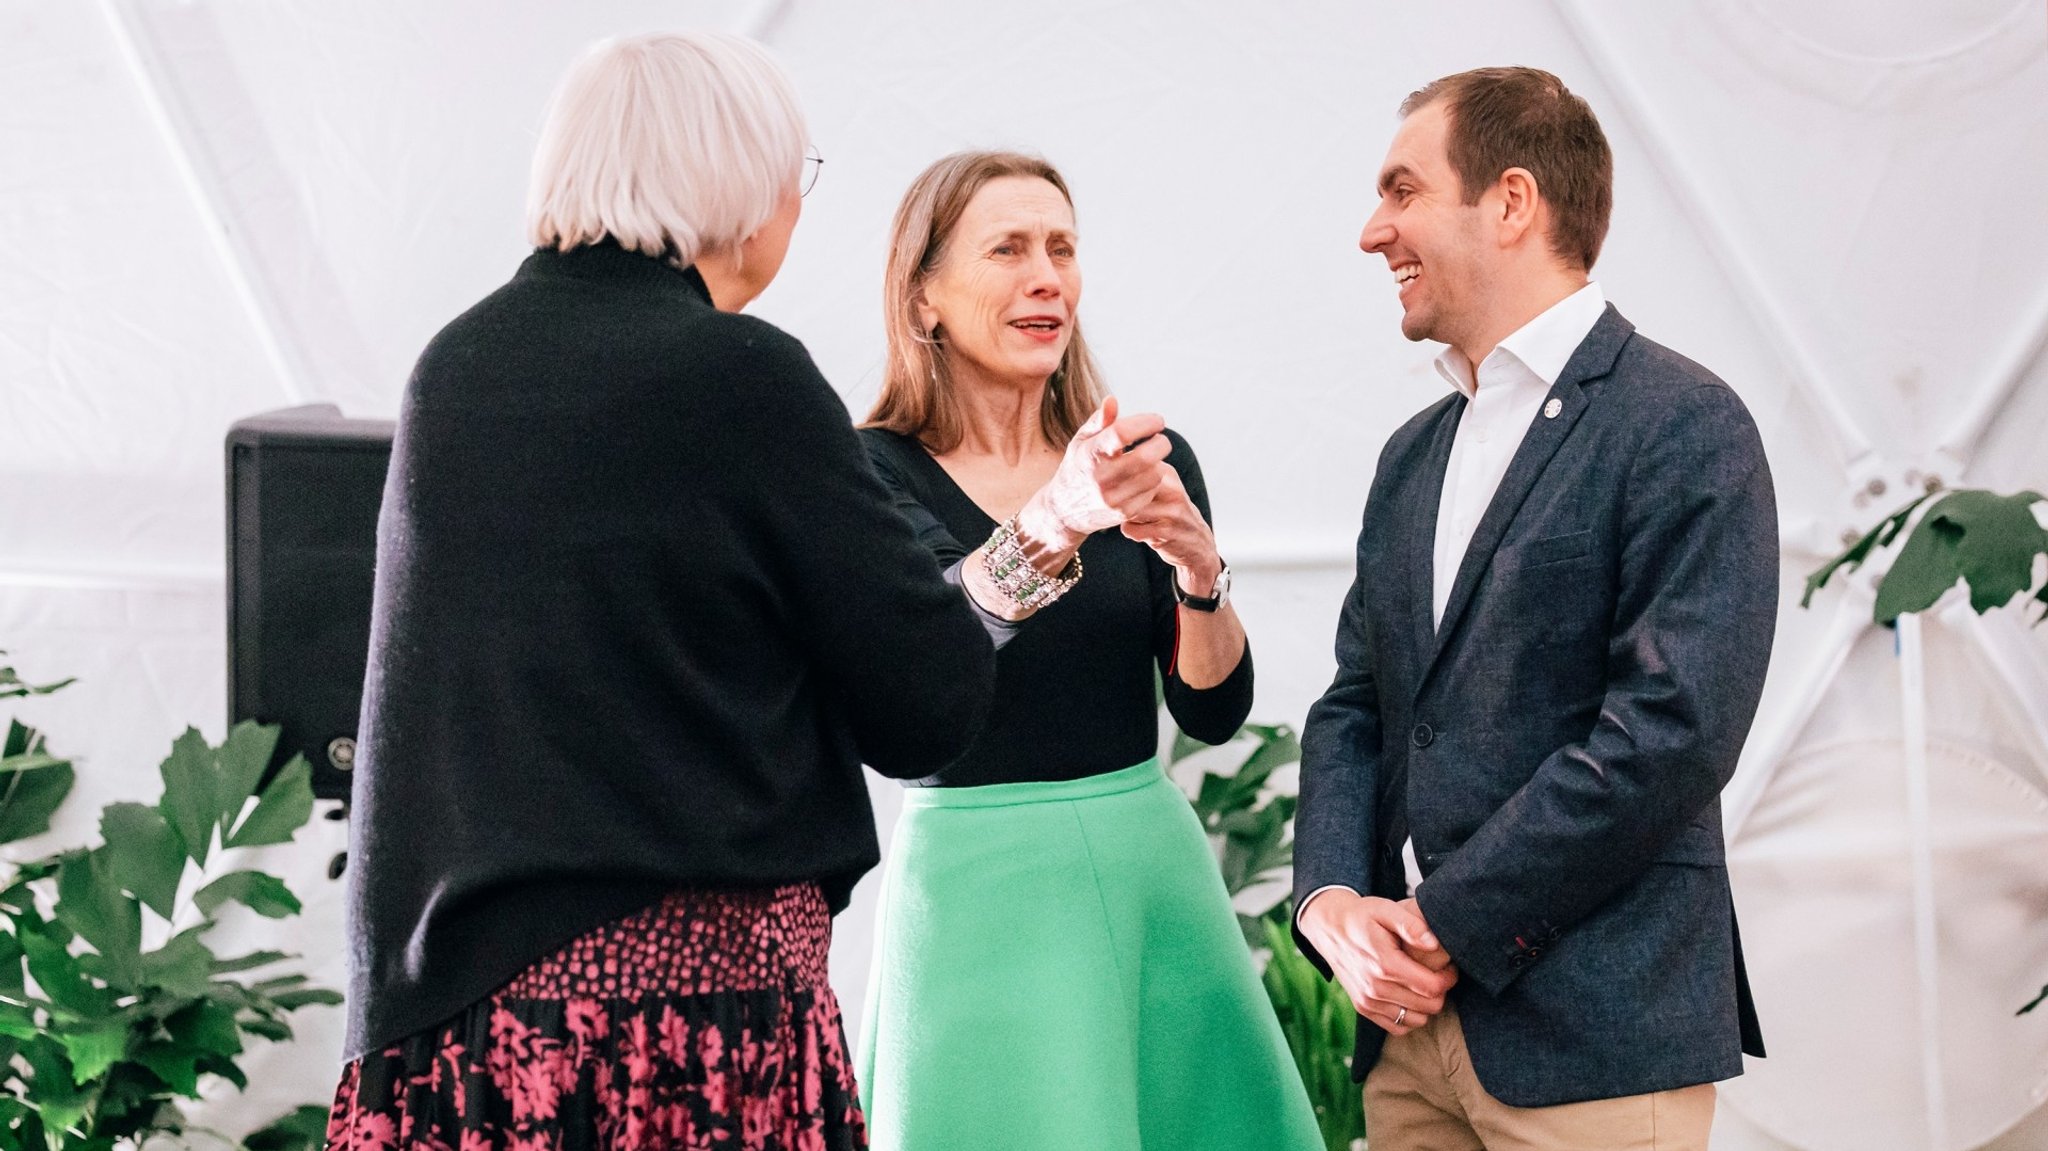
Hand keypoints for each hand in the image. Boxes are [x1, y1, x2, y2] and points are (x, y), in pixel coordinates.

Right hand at [1016, 396, 1169, 553]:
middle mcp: (1100, 477)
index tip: (1157, 420)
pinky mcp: (1124, 513)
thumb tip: (1112, 400)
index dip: (1146, 423)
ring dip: (1158, 462)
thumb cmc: (1077, 468)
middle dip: (1160, 443)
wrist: (1063, 511)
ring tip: (1150, 457)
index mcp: (1089, 454)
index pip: (1122, 433)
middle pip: (1145, 457)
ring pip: (1154, 475)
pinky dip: (1153, 481)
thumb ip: (1099, 421)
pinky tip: (1143, 476)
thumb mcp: (1081, 442)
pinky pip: (1152, 492)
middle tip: (1160, 439)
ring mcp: (1113, 498)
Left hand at [1117, 466, 1221, 592]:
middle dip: (1118, 497)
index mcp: (1166, 473)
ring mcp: (1173, 510)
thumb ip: (1136, 479)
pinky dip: (1130, 531)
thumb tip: (1103, 471)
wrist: (1197, 545)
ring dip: (1124, 516)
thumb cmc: (1168, 514)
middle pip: (1130, 487)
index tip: (1111, 487)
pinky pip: (1134, 530)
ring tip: (1130, 518)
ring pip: (1131, 509)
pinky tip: (1138, 531)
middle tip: (1115, 504)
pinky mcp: (1168, 531)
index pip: (1133, 466)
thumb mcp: (1158, 490)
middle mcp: (1172, 488)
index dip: (1116, 478)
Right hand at [1298, 889, 1458, 1036]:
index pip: (1431, 986)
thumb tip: (1434, 943)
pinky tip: (1410, 997)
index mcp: (1384, 964)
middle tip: (1439, 974)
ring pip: (1416, 1020)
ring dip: (1426, 1005)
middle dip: (1441, 991)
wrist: (1329, 928)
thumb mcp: (1385, 909)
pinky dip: (1409, 1017)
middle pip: (1428, 1006)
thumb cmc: (1362, 916)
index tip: (1449, 966)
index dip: (1448, 978)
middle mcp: (1375, 988)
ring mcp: (1368, 1001)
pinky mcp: (1363, 1008)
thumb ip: (1411, 925)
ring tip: (1424, 985)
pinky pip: (1398, 1027)